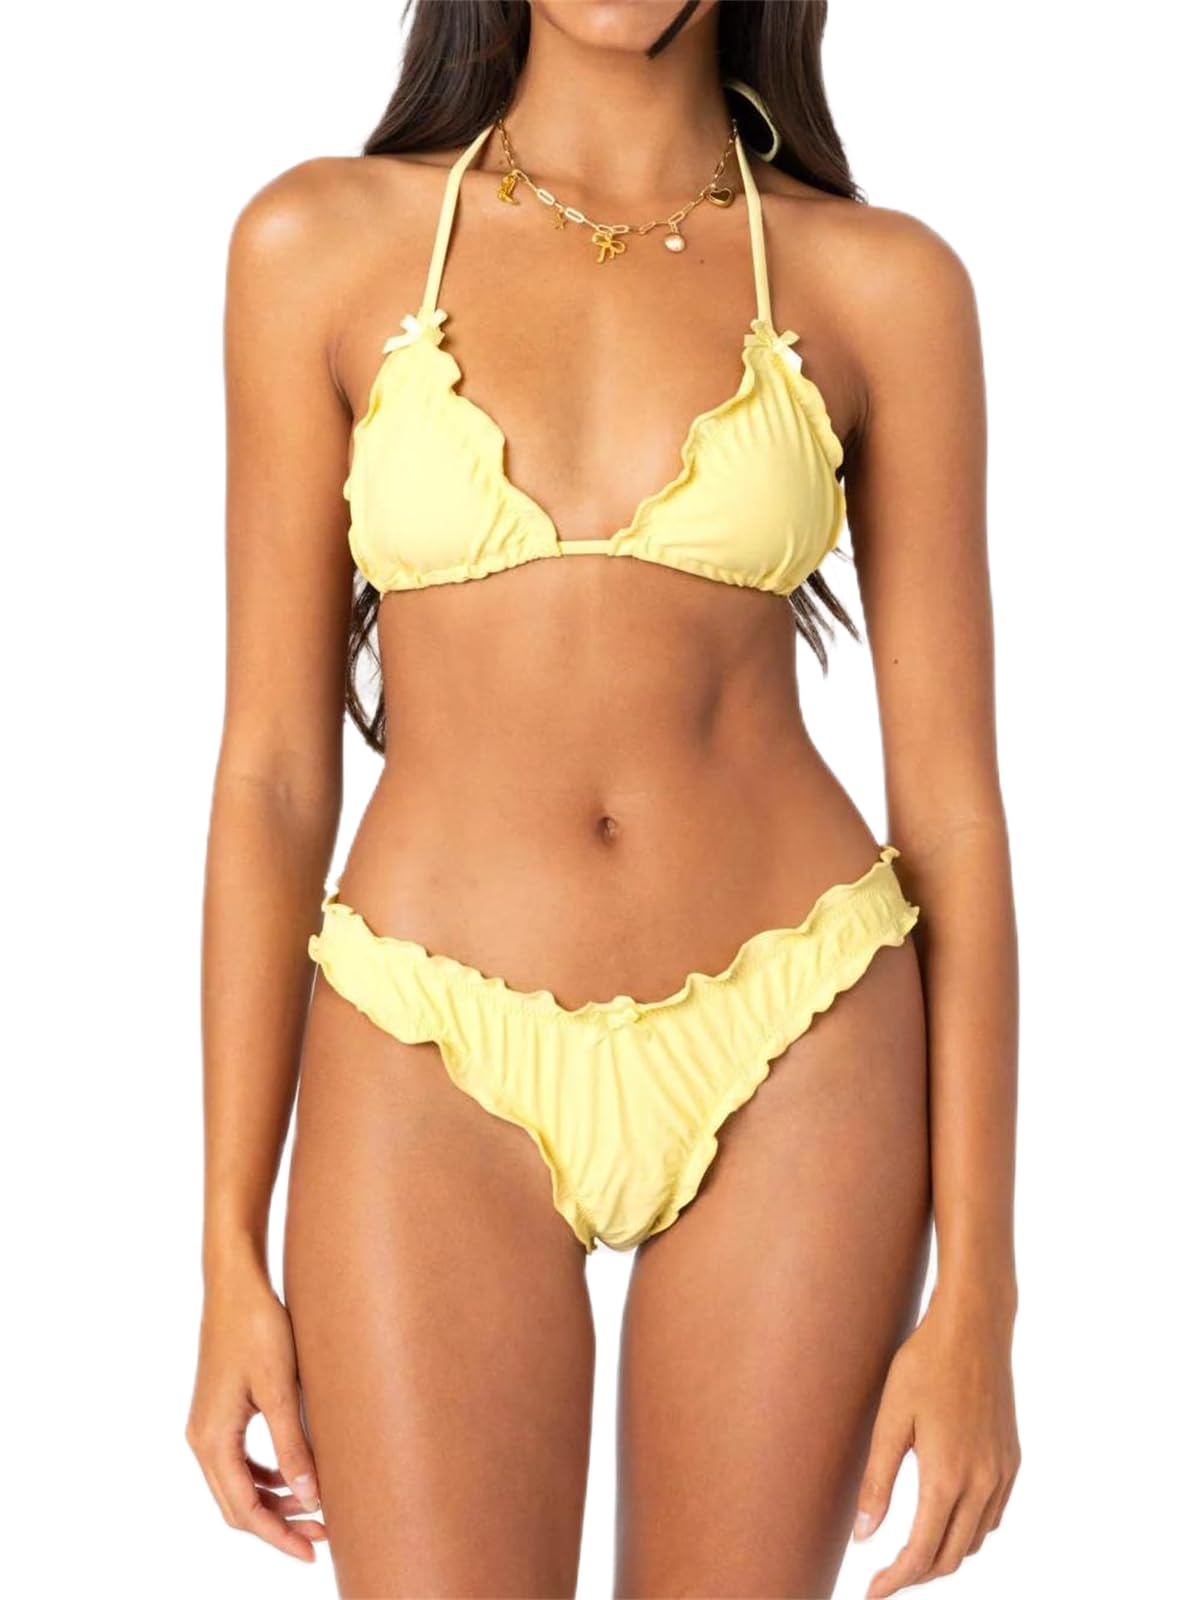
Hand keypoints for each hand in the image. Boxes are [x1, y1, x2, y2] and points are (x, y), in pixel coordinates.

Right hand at [186, 1258, 324, 1562]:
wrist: (236, 1283)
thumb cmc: (258, 1328)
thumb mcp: (280, 1388)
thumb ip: (293, 1445)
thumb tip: (310, 1497)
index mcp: (212, 1440)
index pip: (243, 1510)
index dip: (278, 1536)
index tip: (313, 1551)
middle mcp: (202, 1439)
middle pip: (238, 1504)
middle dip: (279, 1525)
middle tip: (323, 1533)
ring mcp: (208, 1425)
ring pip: (239, 1485)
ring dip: (274, 1502)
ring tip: (316, 1508)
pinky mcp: (220, 1411)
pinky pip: (240, 1461)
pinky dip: (267, 1476)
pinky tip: (296, 1475)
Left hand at [854, 1285, 1019, 1595]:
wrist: (974, 1329)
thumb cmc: (924, 1365)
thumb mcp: (890, 1419)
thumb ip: (877, 1482)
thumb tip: (864, 1537)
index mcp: (947, 1477)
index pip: (921, 1553)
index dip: (895, 1579)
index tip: (871, 1591)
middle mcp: (982, 1484)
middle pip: (951, 1556)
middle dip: (917, 1574)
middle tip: (885, 1576)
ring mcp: (1002, 1473)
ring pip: (974, 1540)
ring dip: (944, 1554)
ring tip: (910, 1551)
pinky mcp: (1011, 1460)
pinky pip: (992, 1516)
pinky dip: (969, 1531)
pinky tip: (946, 1518)